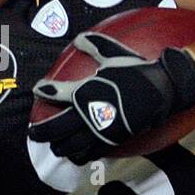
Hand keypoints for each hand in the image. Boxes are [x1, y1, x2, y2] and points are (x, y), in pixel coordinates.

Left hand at [29, 32, 194, 163]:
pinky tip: (76, 153)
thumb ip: (93, 45)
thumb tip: (79, 39)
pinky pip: (88, 154)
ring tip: (55, 144)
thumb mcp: (112, 53)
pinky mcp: (110, 141)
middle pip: (53, 128)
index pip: (52, 93)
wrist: (160, 90)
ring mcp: (98, 130)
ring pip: (68, 146)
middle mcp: (86, 113)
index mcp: (84, 90)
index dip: (42, 92)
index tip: (37, 91)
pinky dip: (78, 155)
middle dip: (40, 131)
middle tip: (34, 132)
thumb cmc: (136, 70)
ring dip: (58, 146)